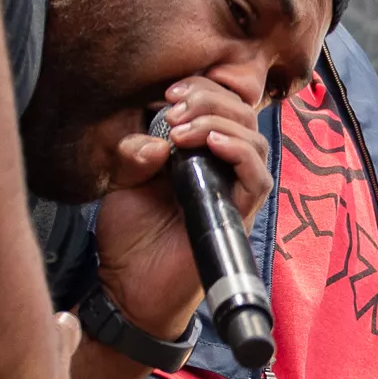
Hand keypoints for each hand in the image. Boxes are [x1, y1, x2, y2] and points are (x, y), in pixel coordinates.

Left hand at [93, 76, 271, 337]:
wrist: (129, 290)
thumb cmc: (128, 237)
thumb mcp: (121, 183)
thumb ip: (134, 154)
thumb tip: (157, 138)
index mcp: (197, 151)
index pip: (219, 104)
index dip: (200, 88)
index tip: (166, 92)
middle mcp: (221, 167)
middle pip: (241, 113)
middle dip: (208, 98)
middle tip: (173, 105)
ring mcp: (233, 190)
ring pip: (253, 139)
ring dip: (219, 122)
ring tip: (182, 128)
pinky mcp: (238, 215)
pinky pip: (257, 178)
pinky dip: (238, 153)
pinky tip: (209, 143)